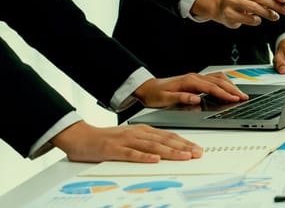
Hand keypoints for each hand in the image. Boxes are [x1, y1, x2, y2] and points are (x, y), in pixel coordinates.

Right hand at [51, 121, 201, 162]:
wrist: (80, 136)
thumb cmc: (106, 139)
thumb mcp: (131, 138)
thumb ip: (148, 143)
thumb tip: (167, 151)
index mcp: (143, 130)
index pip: (168, 136)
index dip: (184, 142)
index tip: (197, 149)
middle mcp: (137, 133)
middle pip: (164, 140)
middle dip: (183, 147)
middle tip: (197, 153)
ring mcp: (125, 140)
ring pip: (152, 146)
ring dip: (169, 152)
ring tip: (184, 156)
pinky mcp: (113, 149)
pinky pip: (131, 153)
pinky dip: (144, 157)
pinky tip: (154, 160)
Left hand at [133, 72, 247, 107]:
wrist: (147, 87)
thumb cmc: (155, 94)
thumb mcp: (165, 99)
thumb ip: (182, 98)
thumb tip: (197, 98)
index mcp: (189, 81)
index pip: (211, 88)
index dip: (224, 93)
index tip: (234, 98)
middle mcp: (195, 77)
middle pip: (219, 81)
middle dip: (232, 89)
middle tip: (243, 97)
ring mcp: (196, 77)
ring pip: (218, 78)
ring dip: (230, 85)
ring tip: (239, 93)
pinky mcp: (196, 79)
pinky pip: (214, 78)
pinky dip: (224, 82)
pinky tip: (229, 87)